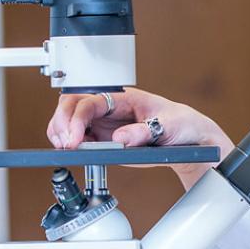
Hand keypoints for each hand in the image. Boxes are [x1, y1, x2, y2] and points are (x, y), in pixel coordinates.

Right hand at [46, 88, 234, 187]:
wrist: (188, 138)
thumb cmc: (180, 123)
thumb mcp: (169, 125)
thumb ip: (145, 131)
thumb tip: (120, 139)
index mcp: (123, 97)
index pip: (89, 101)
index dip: (77, 119)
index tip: (75, 140)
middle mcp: (109, 107)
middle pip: (71, 105)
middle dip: (62, 122)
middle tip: (67, 145)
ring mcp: (104, 123)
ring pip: (69, 121)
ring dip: (61, 133)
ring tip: (69, 149)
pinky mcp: (104, 140)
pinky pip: (78, 139)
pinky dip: (70, 144)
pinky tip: (75, 152)